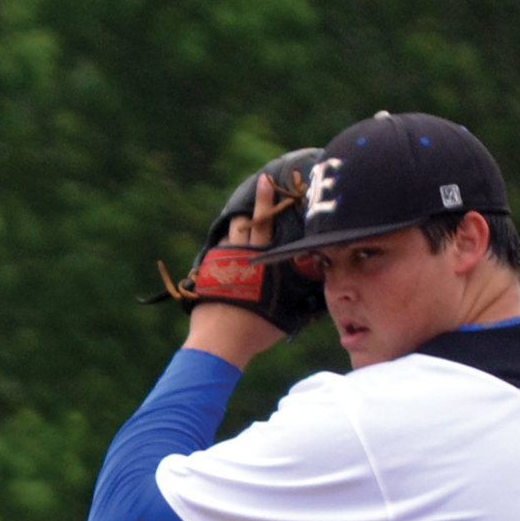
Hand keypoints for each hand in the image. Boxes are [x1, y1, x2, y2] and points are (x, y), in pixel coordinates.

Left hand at [185, 176, 284, 366]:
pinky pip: (217, 254)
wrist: (220, 340)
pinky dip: (225, 253)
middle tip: (257, 193)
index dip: (266, 200)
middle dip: (251, 208)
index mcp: (259, 259)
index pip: (264, 221)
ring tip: (244, 233)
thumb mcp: (285, 315)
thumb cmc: (256, 330)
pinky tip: (229, 260)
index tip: (265, 180)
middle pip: (242, 222)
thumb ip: (297, 299)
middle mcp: (238, 254)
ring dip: (237, 233)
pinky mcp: (205, 272)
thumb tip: (314, 294)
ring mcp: (219, 261)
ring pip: (229, 237)